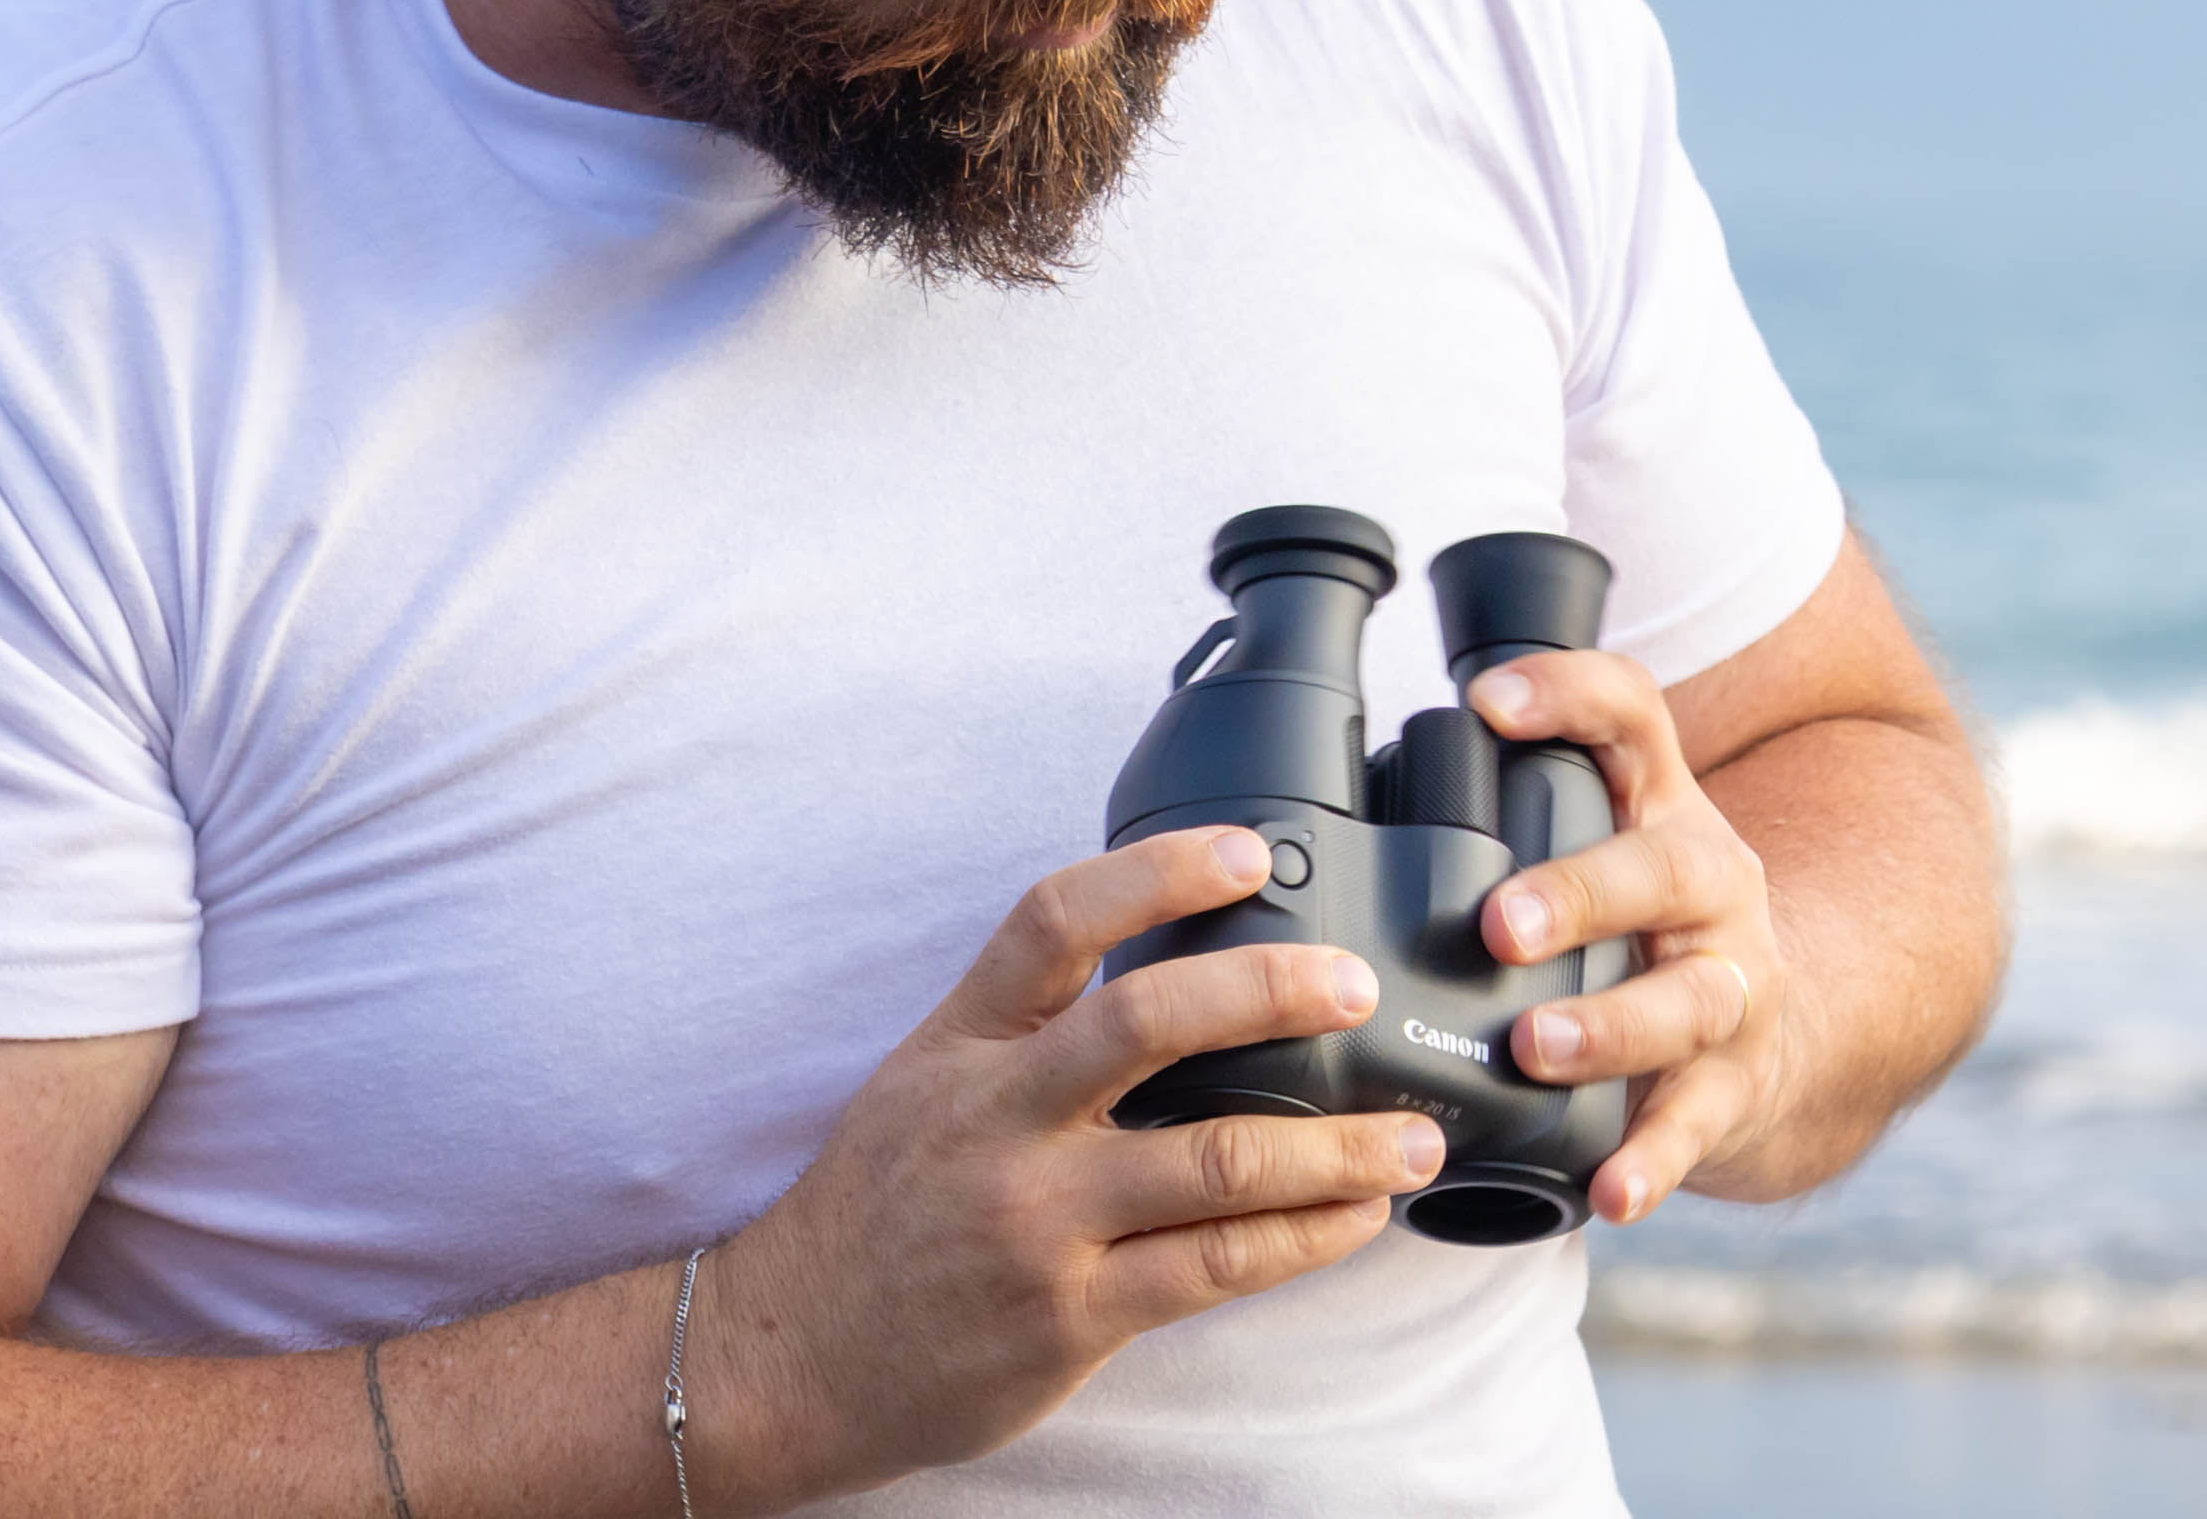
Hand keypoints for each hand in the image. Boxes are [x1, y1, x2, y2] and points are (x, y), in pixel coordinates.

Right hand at [698, 825, 1445, 1508]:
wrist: (794, 1357)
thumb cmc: (886, 1207)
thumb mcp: (929, 1080)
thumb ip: (1031, 1023)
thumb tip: (1179, 964)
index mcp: (962, 1042)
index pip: (1054, 921)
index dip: (1156, 873)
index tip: (1249, 851)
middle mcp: (997, 1120)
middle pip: (1147, 1023)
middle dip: (1271, 991)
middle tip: (1354, 986)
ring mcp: (1034, 1222)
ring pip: (1214, 1162)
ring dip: (1337, 1147)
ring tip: (1412, 1138)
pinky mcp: (1069, 1317)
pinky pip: (1215, 1268)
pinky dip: (1305, 1237)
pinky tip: (1356, 1216)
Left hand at [1468, 653, 1789, 1225]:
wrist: (1770, 1038)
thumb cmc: (1631, 935)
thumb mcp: (1590, 853)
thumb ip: (1493, 831)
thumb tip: (1306, 827)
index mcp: (1659, 809)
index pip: (1632, 716)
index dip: (1568, 695)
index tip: (1486, 701)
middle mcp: (1711, 885)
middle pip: (1664, 867)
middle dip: (1580, 892)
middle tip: (1497, 924)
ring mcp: (1734, 986)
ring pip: (1687, 999)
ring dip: (1607, 1026)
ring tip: (1535, 1049)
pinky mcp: (1737, 1085)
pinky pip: (1697, 1123)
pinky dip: (1653, 1158)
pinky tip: (1611, 1188)